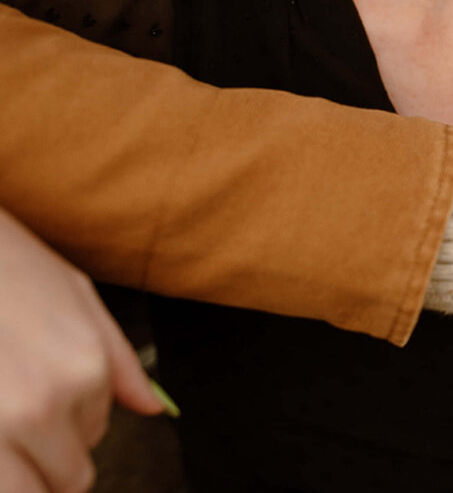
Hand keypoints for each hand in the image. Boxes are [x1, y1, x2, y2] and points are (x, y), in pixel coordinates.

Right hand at [0, 208, 162, 492]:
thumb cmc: (5, 265)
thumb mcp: (75, 297)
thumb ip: (119, 362)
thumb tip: (154, 409)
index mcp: (82, 370)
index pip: (95, 434)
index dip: (72, 421)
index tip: (44, 392)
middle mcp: (41, 406)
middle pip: (68, 478)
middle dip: (51, 459)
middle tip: (24, 414)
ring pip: (25, 490)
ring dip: (20, 469)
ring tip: (10, 422)